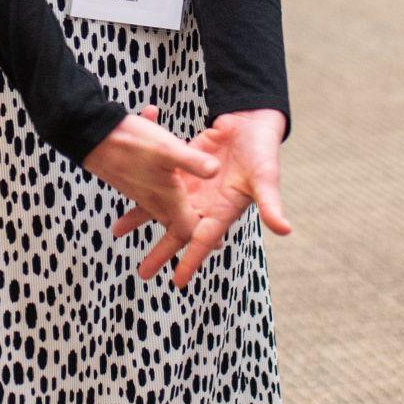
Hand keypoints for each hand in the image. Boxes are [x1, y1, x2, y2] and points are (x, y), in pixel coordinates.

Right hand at [83, 105, 219, 281]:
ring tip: (186, 171)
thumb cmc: (128, 143)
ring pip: (162, 196)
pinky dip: (155, 150)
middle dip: (190, 222)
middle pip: (175, 219)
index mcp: (166, 196)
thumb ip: (193, 162)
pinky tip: (151, 116)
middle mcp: (152, 197)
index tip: (218, 242)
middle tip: (208, 226)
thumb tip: (217, 172)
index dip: (204, 238)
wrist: (89, 135)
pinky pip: (149, 167)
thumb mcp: (167, 150)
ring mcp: (140, 187)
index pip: (187, 228)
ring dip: (175, 187)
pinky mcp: (130, 174)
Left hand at [111, 108, 290, 288]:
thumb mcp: (266, 178)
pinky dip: (143, 187)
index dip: (191, 260)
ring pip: (163, 207)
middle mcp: (205, 203)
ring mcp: (192, 186)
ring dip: (142, 218)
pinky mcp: (183, 167)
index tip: (178, 282)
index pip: (204, 240)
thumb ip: (271, 204)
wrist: (251, 122)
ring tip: (117, 231)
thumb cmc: (263, 150)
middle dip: (161, 252)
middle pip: (178, 232)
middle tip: (142, 273)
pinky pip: (159, 181)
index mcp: (224, 210)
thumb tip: (285, 230)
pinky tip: (125, 191)